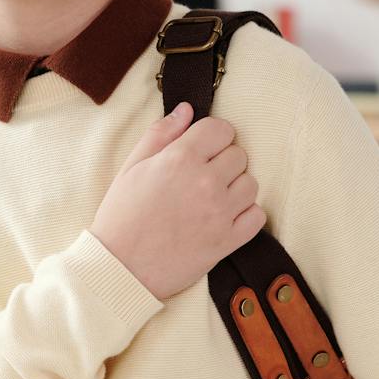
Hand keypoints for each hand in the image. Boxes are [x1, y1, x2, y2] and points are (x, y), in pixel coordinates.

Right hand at [89, 103, 266, 301]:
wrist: (122, 268)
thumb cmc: (122, 216)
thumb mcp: (132, 167)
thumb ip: (161, 134)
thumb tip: (187, 110)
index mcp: (180, 159)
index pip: (221, 129)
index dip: (213, 136)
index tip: (204, 148)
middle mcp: (205, 182)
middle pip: (239, 155)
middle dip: (223, 161)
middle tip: (202, 176)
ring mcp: (220, 213)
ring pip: (251, 184)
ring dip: (235, 187)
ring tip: (212, 198)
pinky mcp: (228, 241)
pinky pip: (257, 216)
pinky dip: (245, 215)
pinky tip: (224, 218)